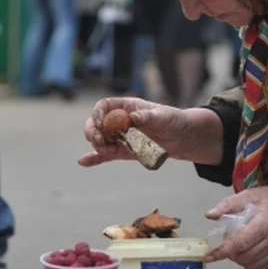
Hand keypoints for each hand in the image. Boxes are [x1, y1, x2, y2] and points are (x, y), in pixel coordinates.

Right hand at [78, 97, 214, 166]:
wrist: (183, 138)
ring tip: (110, 150)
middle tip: (101, 140)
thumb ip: (146, 117)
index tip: (101, 123)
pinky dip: (94, 158)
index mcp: (127, 107)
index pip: (104, 106)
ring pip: (100, 140)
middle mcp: (120, 121)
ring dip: (99, 146)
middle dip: (93, 131)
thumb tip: (133, 118)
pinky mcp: (123, 151)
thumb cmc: (173, 121)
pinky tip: (84, 161)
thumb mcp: (162, 116)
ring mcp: (120, 137)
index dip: (98, 114)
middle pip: (96, 123)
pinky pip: (105, 155)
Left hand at [203, 185, 267, 268]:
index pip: (239, 244)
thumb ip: (228, 205)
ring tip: (242, 248)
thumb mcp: (250, 196)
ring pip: (253, 267)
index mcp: (263, 225)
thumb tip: (210, 215)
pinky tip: (252, 265)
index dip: (221, 252)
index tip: (209, 256)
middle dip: (231, 253)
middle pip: (244, 257)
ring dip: (242, 261)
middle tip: (231, 242)